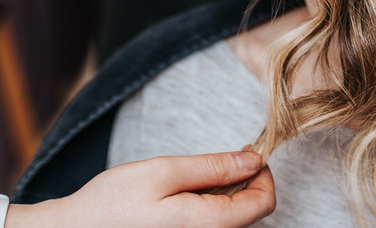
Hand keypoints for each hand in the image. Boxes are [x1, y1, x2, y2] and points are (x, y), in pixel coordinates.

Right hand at [5, 152, 275, 227]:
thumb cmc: (112, 203)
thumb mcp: (163, 172)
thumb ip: (213, 167)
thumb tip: (254, 161)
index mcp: (207, 226)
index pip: (263, 203)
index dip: (263, 174)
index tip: (247, 154)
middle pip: (251, 213)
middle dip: (244, 183)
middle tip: (222, 161)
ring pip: (232, 220)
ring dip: (226, 195)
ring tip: (196, 180)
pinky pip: (212, 225)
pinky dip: (210, 207)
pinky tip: (187, 197)